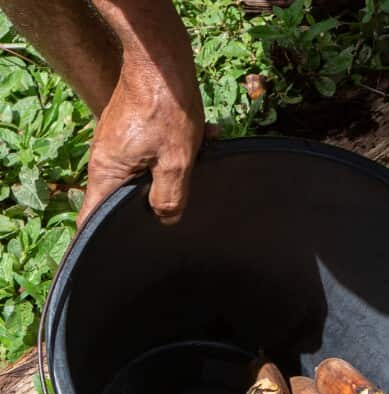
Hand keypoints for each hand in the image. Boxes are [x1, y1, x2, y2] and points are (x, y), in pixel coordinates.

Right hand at [78, 50, 203, 226]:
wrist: (162, 60)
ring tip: (199, 155)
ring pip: (147, 171)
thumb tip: (167, 219)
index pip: (92, 216)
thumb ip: (170, 196)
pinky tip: (204, 137)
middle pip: (124, 196)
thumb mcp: (176, 160)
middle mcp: (105, 159)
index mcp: (107, 171)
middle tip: (182, 200)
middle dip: (155, 200)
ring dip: (175, 168)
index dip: (104, 236)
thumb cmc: (167, 107)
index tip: (126, 246)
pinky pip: (155, 150)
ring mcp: (118, 143)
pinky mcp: (132, 129)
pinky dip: (178, 148)